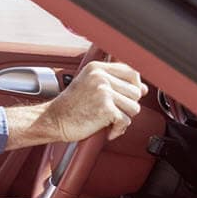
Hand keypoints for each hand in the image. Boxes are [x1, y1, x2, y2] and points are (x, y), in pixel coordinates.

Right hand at [4, 61, 146, 148]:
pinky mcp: (105, 109)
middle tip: (110, 109)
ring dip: (123, 117)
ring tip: (107, 118)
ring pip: (134, 107)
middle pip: (136, 92)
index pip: (132, 72)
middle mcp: (100, 77)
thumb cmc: (70, 105)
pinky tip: (105, 128)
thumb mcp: (89, 85)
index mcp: (96, 68)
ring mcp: (103, 92)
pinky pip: (125, 121)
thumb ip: (115, 82)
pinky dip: (117, 129)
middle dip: (126, 104)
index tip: (123, 95)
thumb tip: (143, 88)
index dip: (133, 86)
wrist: (53, 120)